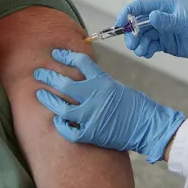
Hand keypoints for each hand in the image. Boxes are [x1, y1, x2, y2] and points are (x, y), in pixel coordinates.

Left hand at [34, 50, 184, 163]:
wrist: (148, 126)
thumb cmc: (137, 106)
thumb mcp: (118, 87)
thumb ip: (99, 83)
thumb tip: (84, 80)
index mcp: (103, 81)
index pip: (80, 62)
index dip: (65, 56)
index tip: (56, 53)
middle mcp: (94, 97)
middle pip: (64, 83)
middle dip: (49, 76)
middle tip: (39, 72)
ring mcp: (91, 116)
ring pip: (61, 108)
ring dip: (49, 100)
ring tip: (40, 94)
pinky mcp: (91, 134)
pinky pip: (68, 131)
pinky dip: (61, 125)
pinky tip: (56, 121)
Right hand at [120, 0, 187, 62]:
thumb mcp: (186, 21)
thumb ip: (167, 20)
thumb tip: (150, 17)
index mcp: (165, 4)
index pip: (140, 6)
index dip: (127, 14)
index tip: (120, 25)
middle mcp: (161, 16)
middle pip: (138, 23)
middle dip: (132, 33)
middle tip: (133, 44)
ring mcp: (164, 30)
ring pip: (143, 36)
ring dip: (138, 43)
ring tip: (141, 51)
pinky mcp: (167, 43)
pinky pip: (151, 45)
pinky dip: (146, 49)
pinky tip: (147, 54)